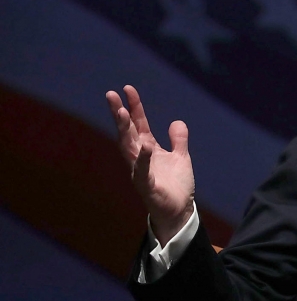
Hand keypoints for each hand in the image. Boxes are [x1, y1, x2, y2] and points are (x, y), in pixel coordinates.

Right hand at [105, 85, 194, 244]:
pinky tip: (146, 146)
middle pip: (127, 132)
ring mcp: (140, 171)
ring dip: (125, 130)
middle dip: (120, 114)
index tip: (128, 89)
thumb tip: (177, 121)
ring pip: (129, 148)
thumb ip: (178, 139)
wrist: (179, 211)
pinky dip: (144, 159)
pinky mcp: (146, 186)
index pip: (139, 124)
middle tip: (112, 95)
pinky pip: (142, 172)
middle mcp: (140, 158)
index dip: (134, 106)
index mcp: (148, 149)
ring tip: (123, 112)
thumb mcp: (180, 157)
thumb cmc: (176, 185)